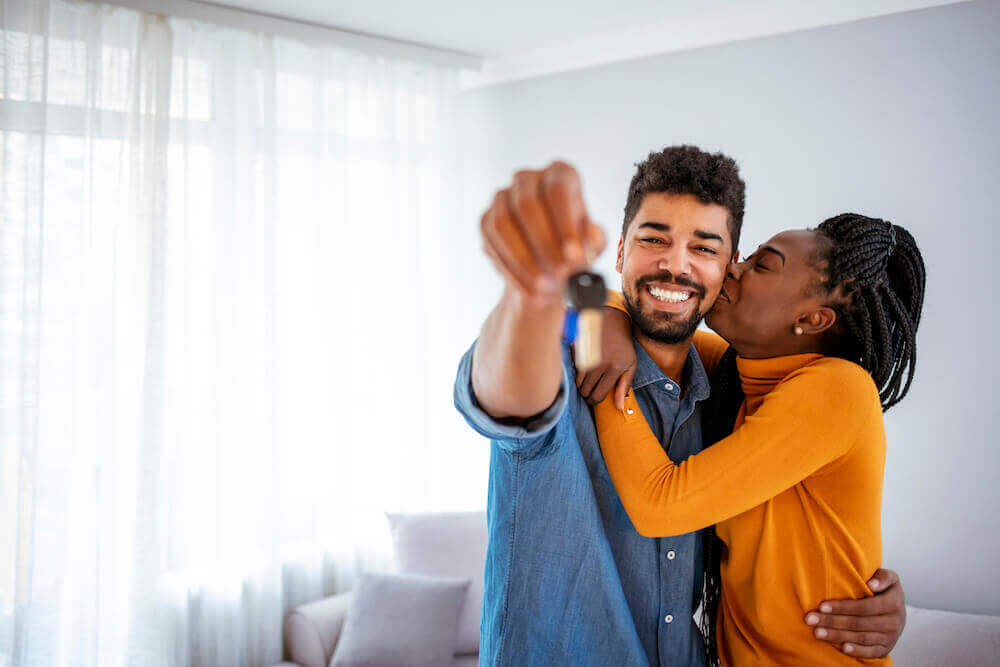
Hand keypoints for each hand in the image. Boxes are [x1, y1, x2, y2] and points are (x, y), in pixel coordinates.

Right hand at [480, 162, 605, 304]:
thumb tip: (590, 237)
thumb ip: (594, 240)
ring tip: (544, 287)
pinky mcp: (486, 221)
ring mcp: (502, 198)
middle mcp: (528, 179)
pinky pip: (493, 244)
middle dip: (545, 244)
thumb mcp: (592, 245)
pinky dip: (512, 270)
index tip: (574, 254)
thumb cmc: (574, 247)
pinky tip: (530, 289)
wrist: (549, 266)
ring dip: (525, 260)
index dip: (566, 222)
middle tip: (560, 274)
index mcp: (560, 174)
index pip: (559, 188)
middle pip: (528, 204)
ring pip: (504, 224)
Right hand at [575, 307, 635, 408]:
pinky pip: (573, 369)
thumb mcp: (630, 366)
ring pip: (577, 382)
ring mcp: (586, 356)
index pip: (598, 395)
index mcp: (614, 368)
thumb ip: (624, 386)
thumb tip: (619, 407)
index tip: (594, 400)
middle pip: (585, 391)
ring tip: (587, 380)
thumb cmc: (623, 346)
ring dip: (581, 385)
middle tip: (590, 391)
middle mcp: (599, 363)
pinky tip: (584, 367)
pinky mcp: (578, 349)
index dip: (595, 401)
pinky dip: (577, 372)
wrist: (613, 321)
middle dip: (587, 394)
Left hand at [804, 568, 905, 657]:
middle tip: (810, 619)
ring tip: (817, 633)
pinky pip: (871, 652)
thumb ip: (883, 577)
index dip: (842, 607)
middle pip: (858, 623)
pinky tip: (842, 648)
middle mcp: (893, 622)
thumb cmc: (886, 590)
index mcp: (893, 603)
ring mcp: (890, 637)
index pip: (863, 607)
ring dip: (837, 636)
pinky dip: (857, 651)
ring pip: (861, 638)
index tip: (821, 606)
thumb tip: (871, 584)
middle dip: (832, 622)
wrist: (899, 611)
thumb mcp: (890, 579)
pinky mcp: (885, 649)